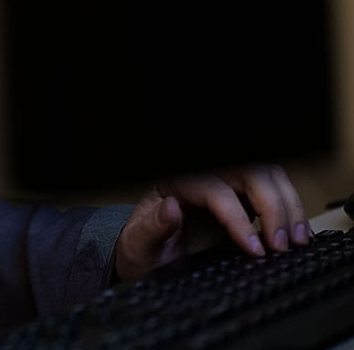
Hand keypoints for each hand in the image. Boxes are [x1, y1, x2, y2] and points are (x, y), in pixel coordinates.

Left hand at [114, 165, 308, 281]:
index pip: (215, 189)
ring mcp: (225, 187)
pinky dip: (289, 211)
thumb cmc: (143, 251)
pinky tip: (297, 234)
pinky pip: (273, 193)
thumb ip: (151, 228)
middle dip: (272, 206)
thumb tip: (171, 208)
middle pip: (248, 173)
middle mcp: (202, 179)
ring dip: (287, 206)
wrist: (149, 262)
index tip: (254, 249)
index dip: (238, 217)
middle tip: (281, 245)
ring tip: (296, 241)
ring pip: (266, 178)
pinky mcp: (241, 201)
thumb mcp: (138, 246)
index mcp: (176, 184)